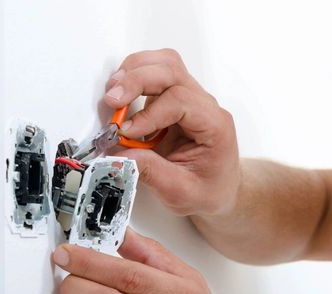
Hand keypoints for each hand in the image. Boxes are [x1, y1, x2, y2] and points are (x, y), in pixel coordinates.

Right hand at [104, 49, 240, 216]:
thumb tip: (118, 155)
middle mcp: (205, 106)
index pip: (181, 100)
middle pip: (172, 71)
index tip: (127, 132)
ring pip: (165, 64)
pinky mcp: (175, 99)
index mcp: (214, 126)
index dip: (149, 113)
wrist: (219, 189)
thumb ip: (150, 172)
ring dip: (135, 72)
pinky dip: (135, 77)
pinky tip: (121, 95)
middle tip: (112, 101)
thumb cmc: (208, 190)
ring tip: (113, 95)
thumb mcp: (181, 192)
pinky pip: (156, 73)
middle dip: (137, 80)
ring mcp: (191, 99)